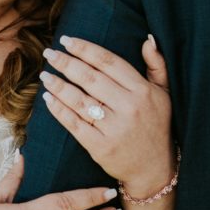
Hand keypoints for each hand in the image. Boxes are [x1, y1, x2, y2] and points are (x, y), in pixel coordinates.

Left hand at [40, 34, 174, 197]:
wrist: (155, 170)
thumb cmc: (157, 126)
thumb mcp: (164, 94)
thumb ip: (157, 65)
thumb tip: (147, 39)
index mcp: (143, 91)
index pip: (109, 62)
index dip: (85, 49)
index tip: (67, 40)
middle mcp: (129, 108)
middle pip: (90, 78)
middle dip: (66, 63)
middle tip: (49, 53)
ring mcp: (114, 128)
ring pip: (79, 100)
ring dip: (58, 85)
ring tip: (45, 74)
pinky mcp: (100, 146)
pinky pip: (74, 123)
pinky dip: (58, 109)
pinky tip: (48, 98)